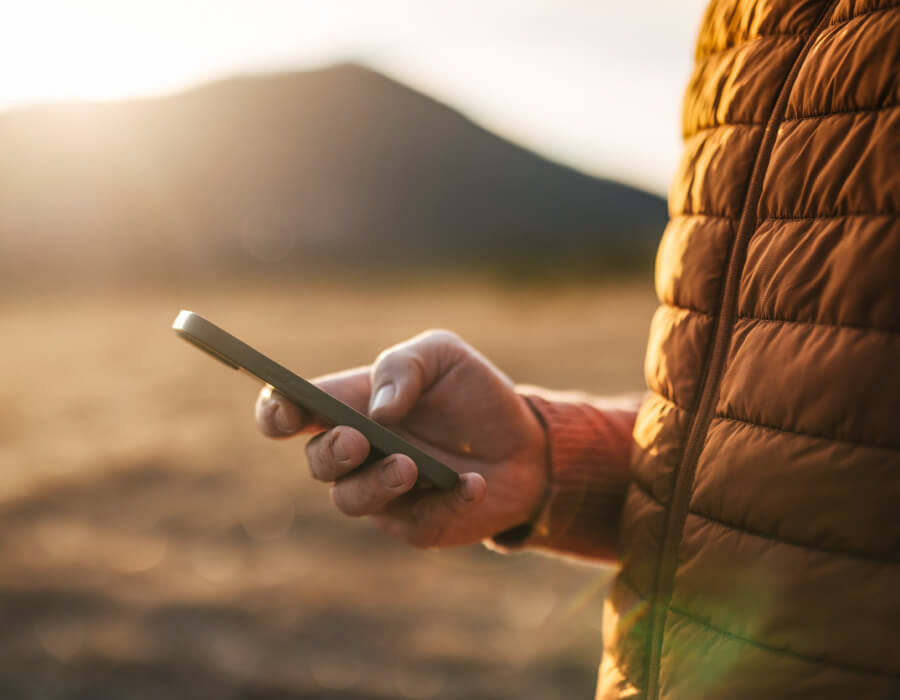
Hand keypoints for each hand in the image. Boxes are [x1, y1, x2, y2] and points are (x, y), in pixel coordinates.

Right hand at [255, 330, 548, 547]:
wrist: (524, 442)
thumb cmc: (470, 393)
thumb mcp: (443, 355)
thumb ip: (403, 366)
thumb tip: (379, 408)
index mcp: (348, 406)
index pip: (289, 412)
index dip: (276, 412)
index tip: (287, 409)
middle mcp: (355, 454)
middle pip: (317, 461)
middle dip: (331, 452)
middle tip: (357, 440)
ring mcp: (381, 493)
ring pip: (350, 499)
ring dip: (376, 483)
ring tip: (410, 466)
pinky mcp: (415, 524)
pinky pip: (415, 522)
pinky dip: (444, 501)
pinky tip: (472, 484)